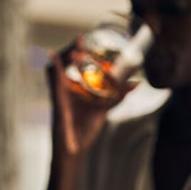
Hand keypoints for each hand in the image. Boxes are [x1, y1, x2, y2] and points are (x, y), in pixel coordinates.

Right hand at [49, 41, 136, 161]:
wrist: (74, 151)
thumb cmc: (85, 132)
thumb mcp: (103, 109)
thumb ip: (117, 96)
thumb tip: (137, 83)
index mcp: (77, 93)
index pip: (79, 69)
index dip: (82, 54)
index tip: (86, 41)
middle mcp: (68, 92)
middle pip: (68, 67)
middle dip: (74, 52)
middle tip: (80, 38)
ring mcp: (61, 97)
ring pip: (59, 71)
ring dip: (65, 57)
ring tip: (73, 46)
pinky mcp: (59, 103)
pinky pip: (55, 84)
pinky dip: (54, 71)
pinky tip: (53, 58)